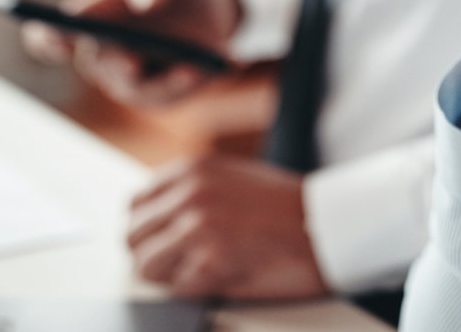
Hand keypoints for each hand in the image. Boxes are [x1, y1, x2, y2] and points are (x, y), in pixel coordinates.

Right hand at [22, 0, 241, 107]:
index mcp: (90, 15)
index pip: (50, 36)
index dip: (48, 38)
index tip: (63, 34)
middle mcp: (103, 52)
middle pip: (97, 67)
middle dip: (115, 64)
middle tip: (132, 63)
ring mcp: (131, 77)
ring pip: (138, 88)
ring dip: (166, 81)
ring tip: (196, 67)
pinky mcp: (161, 92)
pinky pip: (171, 94)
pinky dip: (195, 80)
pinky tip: (222, 61)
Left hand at [126, 155, 326, 300]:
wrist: (327, 225)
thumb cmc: (286, 207)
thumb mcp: (230, 178)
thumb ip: (190, 191)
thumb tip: (156, 217)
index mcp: (191, 171)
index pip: (135, 205)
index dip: (147, 230)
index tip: (161, 242)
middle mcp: (189, 194)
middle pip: (133, 237)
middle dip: (153, 254)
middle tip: (180, 264)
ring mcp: (198, 228)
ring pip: (146, 266)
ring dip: (169, 274)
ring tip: (200, 271)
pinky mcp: (211, 262)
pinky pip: (177, 288)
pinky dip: (194, 289)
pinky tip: (221, 277)